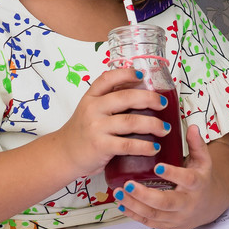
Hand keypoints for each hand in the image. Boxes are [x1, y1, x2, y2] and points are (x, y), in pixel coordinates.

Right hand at [52, 68, 170, 177]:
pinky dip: (145, 146)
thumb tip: (143, 92)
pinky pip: (128, 144)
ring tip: (165, 128)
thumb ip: (110, 100)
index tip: (142, 75)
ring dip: (153, 124)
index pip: (107, 79)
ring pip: (131, 121)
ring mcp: (96, 127)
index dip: (125, 74)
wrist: (64, 154)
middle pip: (125, 97)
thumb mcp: (91, 109)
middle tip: (163, 104)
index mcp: (91, 97)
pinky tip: (154, 148)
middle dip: (149, 99)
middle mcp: (93, 109)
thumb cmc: (84, 131)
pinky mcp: (101, 146)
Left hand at [116, 126, 228, 228]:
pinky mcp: (167, 225)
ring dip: (134, 205)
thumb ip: (197, 144)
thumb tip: (192, 127)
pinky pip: (149, 222)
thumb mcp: (204, 161)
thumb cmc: (202, 179)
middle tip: (128, 184)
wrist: (209, 205)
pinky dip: (134, 214)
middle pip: (166, 203)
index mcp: (198, 184)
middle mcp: (188, 203)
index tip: (157, 166)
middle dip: (145, 195)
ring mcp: (177, 217)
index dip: (173, 174)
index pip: (187, 180)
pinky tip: (122, 204)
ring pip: (154, 215)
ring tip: (119, 192)